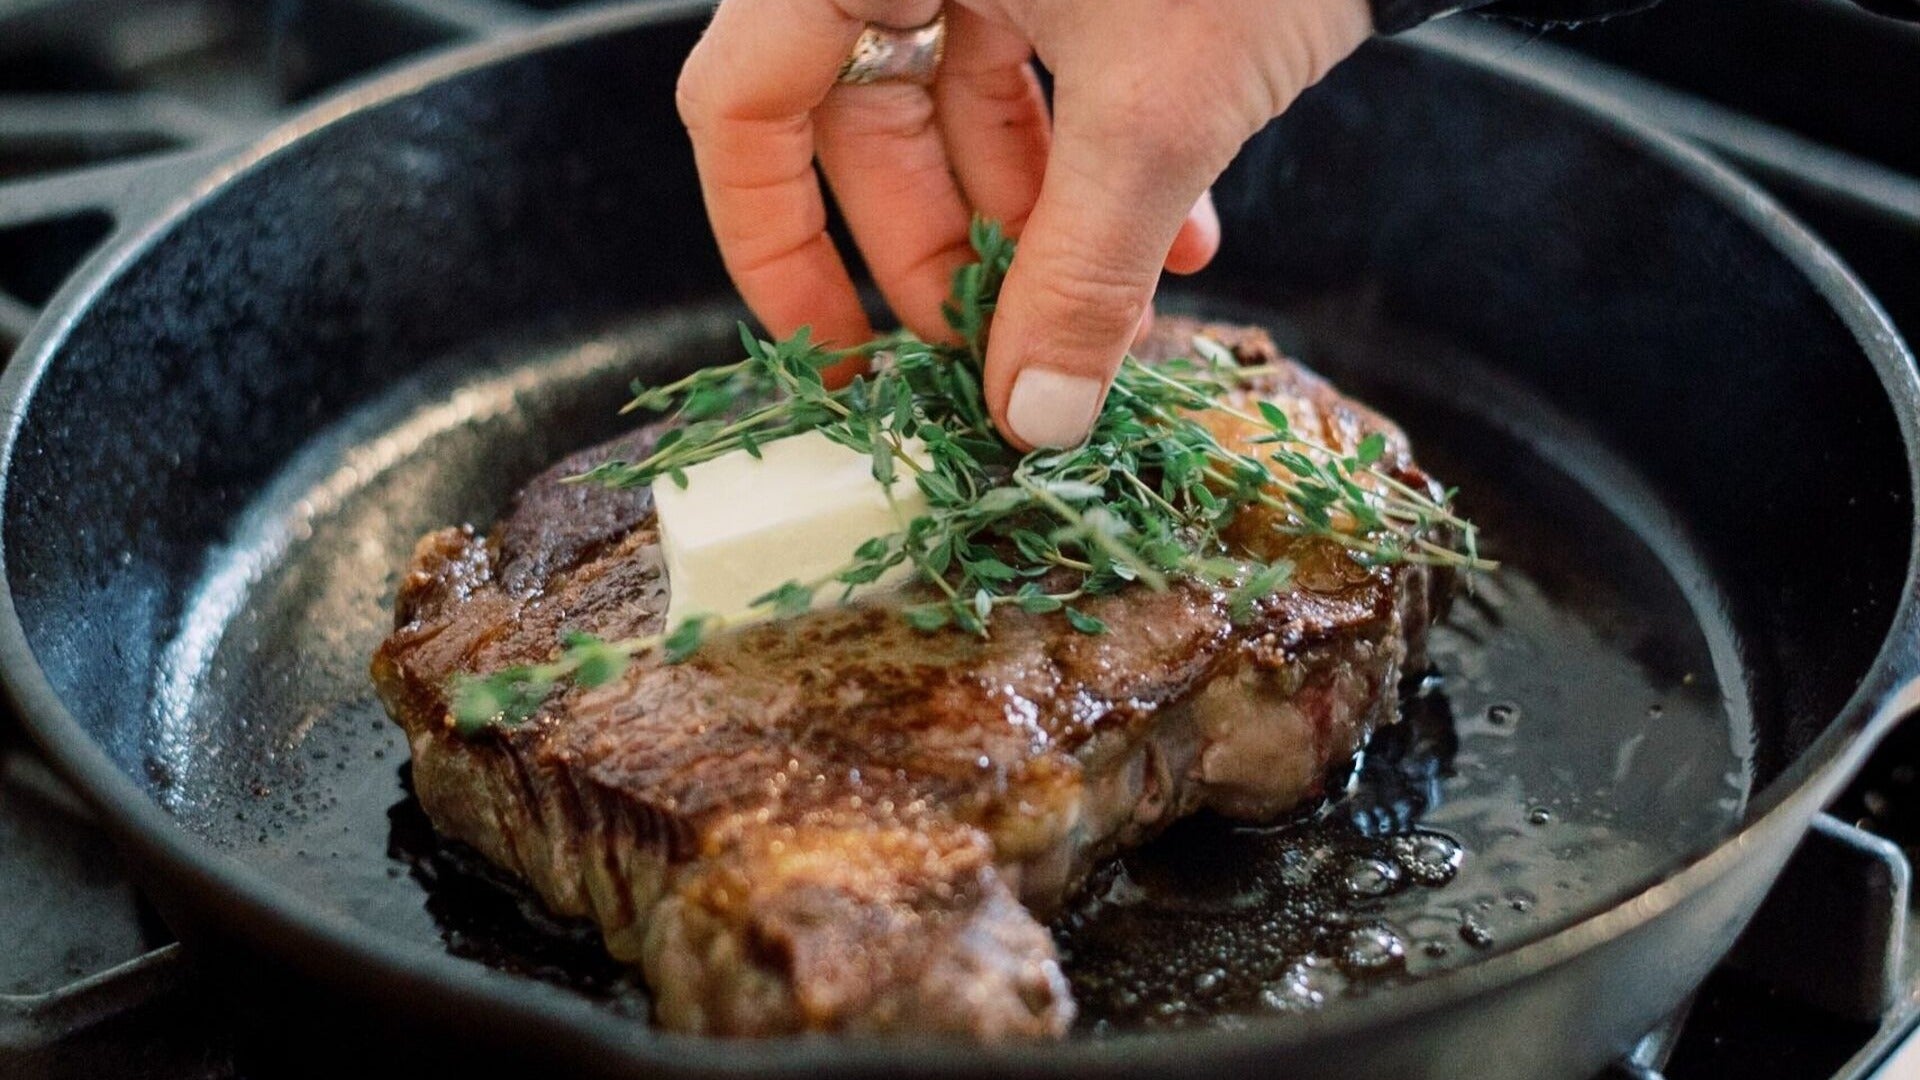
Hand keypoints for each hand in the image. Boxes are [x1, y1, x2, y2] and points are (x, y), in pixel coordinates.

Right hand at [677, 0, 1374, 448]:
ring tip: (1119, 308)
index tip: (834, 356)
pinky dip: (1097, 163)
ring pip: (961, 107)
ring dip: (1039, 226)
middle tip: (1004, 358)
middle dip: (946, 255)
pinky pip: (1041, 73)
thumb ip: (1083, 274)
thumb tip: (1033, 416)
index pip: (741, 103)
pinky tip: (1178, 239)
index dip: (772, 247)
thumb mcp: (1159, 111)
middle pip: (864, 123)